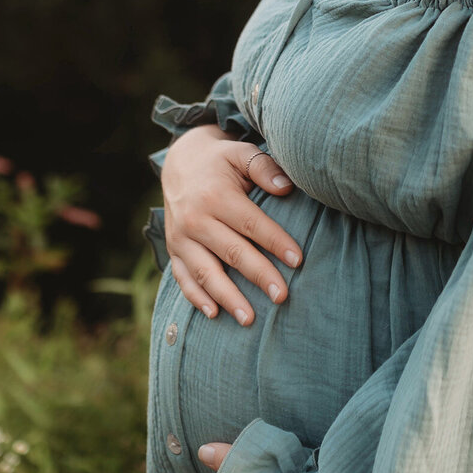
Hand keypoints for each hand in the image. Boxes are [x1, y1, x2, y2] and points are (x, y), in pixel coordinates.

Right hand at [160, 125, 302, 323]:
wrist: (180, 162)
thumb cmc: (221, 161)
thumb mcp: (241, 153)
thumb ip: (263, 167)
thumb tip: (286, 186)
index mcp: (215, 196)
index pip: (251, 224)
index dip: (275, 242)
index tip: (298, 259)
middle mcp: (195, 219)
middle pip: (232, 252)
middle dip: (259, 275)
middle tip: (282, 296)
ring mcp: (181, 238)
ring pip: (206, 272)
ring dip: (228, 297)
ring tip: (250, 319)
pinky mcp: (173, 250)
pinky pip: (183, 278)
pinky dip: (196, 297)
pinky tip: (214, 314)